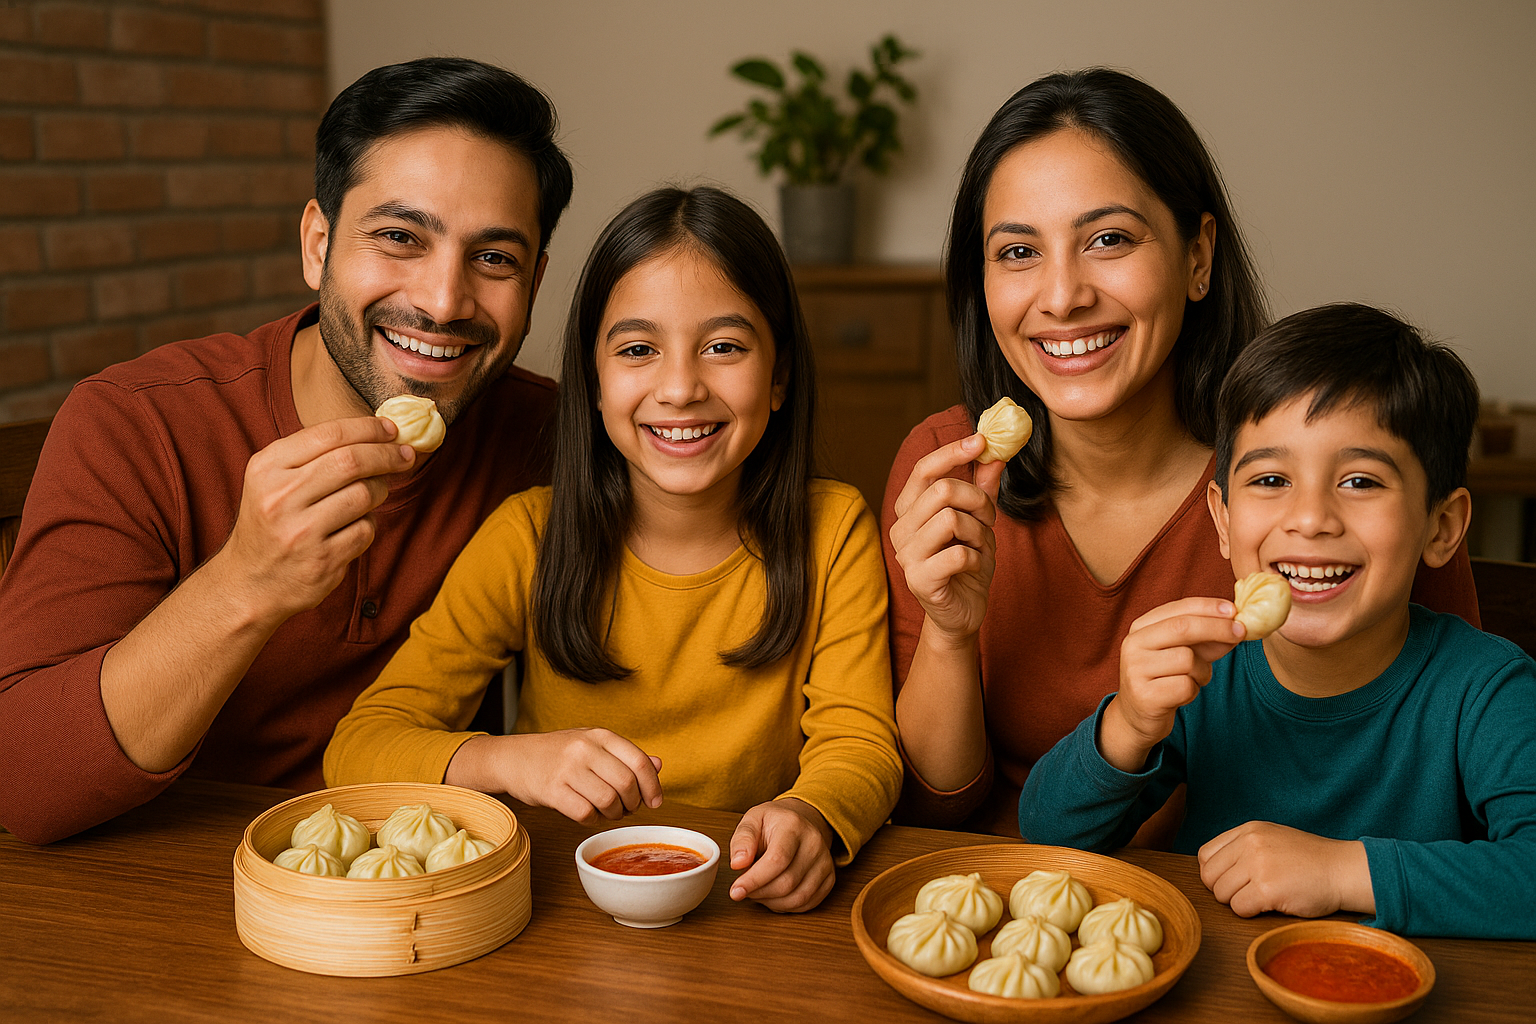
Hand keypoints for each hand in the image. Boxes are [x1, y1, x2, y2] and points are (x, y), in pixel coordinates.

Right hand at [220, 416, 416, 621]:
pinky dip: (369, 523)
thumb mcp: (271, 480)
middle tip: (405, 455)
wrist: (249, 582)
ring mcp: (301, 532)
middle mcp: (281, 497)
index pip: (329, 435)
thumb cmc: (270, 523)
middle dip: (387, 454)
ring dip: (380, 490)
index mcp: (267, 468)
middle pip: (352, 461)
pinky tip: (356, 525)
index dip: (368, 428)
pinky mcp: (322, 561)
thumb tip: (375, 431)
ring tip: (375, 493)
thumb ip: (311, 454)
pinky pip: (365, 530)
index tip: (391, 429)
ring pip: (365, 495)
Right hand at [453, 728, 662, 823]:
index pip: (639, 761)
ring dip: (614, 814)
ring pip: (608, 801)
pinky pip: (585, 813)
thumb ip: (625, 755)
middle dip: (633, 803)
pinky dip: (593, 819)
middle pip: (626, 784)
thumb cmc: (558, 753)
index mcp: (600, 735)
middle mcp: (585, 749)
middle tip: (628, 808)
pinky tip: (589, 814)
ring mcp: (567, 769)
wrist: (514, 758)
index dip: (653, 785)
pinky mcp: (552, 790)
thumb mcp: (593, 745)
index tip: (655, 801)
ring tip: (608, 812)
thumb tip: (658, 765)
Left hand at [728, 798, 835, 912]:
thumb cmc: (773, 823)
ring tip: (758, 892)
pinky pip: (807, 904)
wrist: (800, 821)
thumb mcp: (752, 820)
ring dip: (771, 902)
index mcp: (793, 825)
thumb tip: (738, 864)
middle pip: (787, 883)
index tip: (735, 891)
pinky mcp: (829, 879)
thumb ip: (742, 840)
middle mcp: (814, 843)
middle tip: (744, 889)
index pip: (777, 860)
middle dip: (759, 893)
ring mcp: (825, 862)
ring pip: (798, 897)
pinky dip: (786, 906)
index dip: (754, 880)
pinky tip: (773, 896)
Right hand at [888, 433, 1005, 644]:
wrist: (963, 613)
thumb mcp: (979, 521)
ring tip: (981, 547)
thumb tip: (994, 451)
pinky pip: (959, 554)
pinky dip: (977, 558)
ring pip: (952, 519)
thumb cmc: (967, 564)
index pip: (924, 469)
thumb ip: (982, 487)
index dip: (952, 452)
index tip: (982, 441)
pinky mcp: (918, 580)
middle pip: (942, 490)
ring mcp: (906, 555)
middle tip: (989, 518)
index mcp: (909, 509)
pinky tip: (974, 567)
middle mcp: (900, 529)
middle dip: (978, 500)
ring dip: (979, 532)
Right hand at [1099, 597, 1243, 771]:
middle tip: (1240, 632)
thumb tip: (1238, 626)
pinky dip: (1193, 691)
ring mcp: (1135, 670)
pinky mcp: (1144, 696)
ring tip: (1194, 679)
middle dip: (1216, 628)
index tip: (1234, 610)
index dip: (1207, 607)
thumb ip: (1206, 638)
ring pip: (1188, 660)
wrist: (1138, 716)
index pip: (1177, 609)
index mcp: (1140, 628)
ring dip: (1202, 671)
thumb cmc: (1165, 678)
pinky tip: (1182, 695)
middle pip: (1182, 628)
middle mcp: (1133, 645)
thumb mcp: (1183, 652)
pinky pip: (1185, 686)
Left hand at [1199, 821, 1374, 917]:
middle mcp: (1249, 844)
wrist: (1343, 871)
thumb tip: (1212, 870)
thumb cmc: (1309, 860)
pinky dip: (1250, 913)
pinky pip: (1238, 908)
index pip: (1205, 855)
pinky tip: (1269, 905)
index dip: (1214, 873)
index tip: (1232, 881)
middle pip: (1209, 877)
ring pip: (1221, 894)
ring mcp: (1258, 865)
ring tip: (1262, 897)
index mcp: (1248, 830)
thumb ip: (1242, 848)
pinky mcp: (1267, 889)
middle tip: (1247, 893)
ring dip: (1238, 902)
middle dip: (1223, 891)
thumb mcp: (1272, 839)